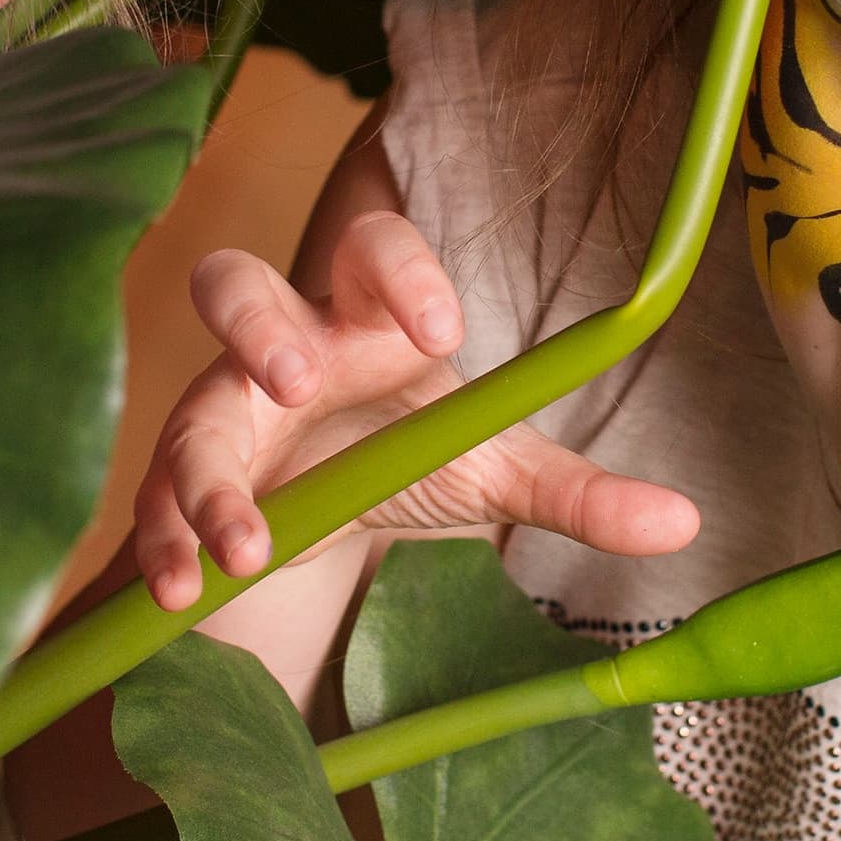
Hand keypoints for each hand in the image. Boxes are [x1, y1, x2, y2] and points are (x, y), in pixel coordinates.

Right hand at [135, 207, 696, 607]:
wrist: (323, 506)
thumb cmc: (406, 449)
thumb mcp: (490, 468)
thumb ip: (576, 492)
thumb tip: (683, 525)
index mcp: (364, 316)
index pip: (371, 250)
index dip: (401, 272)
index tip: (446, 328)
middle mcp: (280, 347)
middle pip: (236, 283)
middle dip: (260, 325)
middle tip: (294, 380)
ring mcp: (219, 410)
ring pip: (188, 409)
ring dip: (205, 475)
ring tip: (241, 546)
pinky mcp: (180, 479)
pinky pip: (157, 499)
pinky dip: (168, 543)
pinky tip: (186, 590)